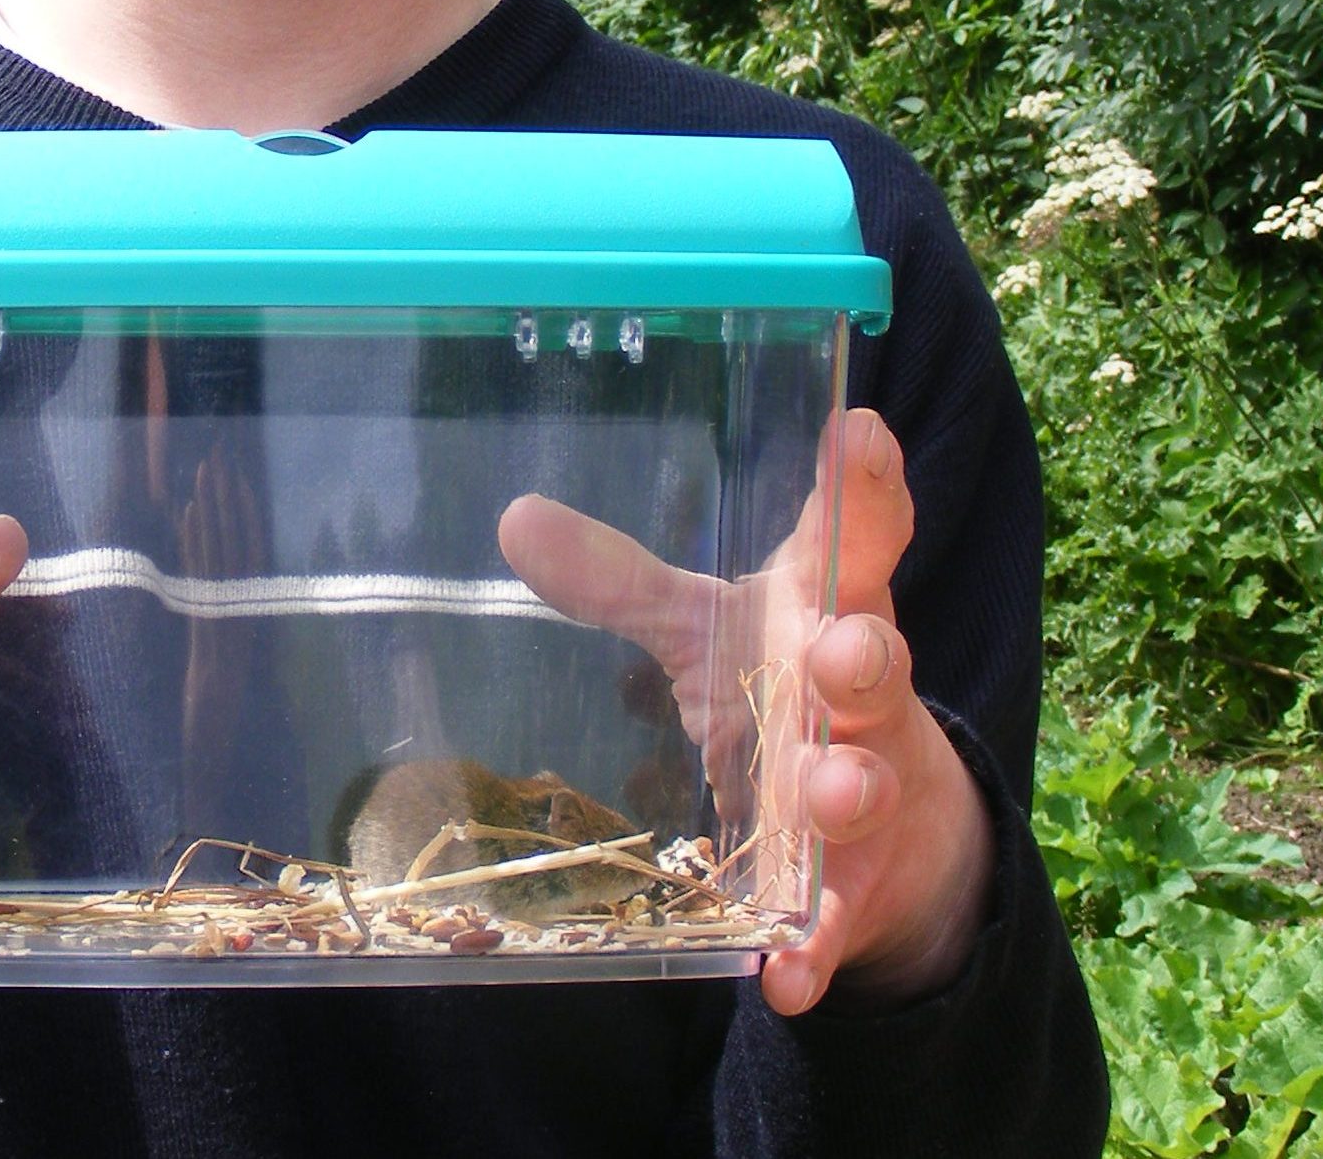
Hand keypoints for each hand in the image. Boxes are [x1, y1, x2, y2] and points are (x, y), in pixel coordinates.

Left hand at [498, 407, 991, 1015]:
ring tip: (823, 789)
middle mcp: (861, 696)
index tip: (857, 428)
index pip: (859, 537)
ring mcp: (869, 792)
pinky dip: (812, 944)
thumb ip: (623, 584)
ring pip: (863, 783)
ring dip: (843, 786)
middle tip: (837, 648)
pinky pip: (835, 920)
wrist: (890, 837)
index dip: (865, 485)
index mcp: (831, 612)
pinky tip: (785, 974)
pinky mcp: (856, 888)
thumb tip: (514, 517)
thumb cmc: (787, 694)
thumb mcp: (709, 632)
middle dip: (862, 653)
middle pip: (875, 661)